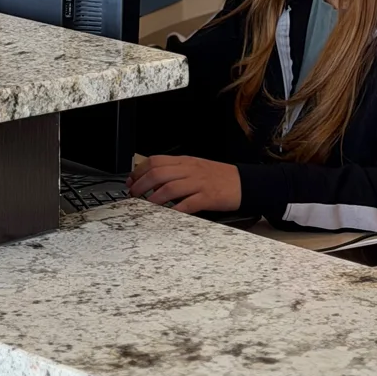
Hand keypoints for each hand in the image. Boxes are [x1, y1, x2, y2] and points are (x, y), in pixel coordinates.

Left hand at [126, 155, 240, 214]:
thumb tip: (153, 179)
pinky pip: (187, 203)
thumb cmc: (219, 177)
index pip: (156, 160)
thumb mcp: (196, 167)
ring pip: (170, 187)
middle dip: (141, 184)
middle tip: (133, 194)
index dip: (139, 171)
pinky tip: (166, 215)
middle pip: (159, 173)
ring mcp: (199, 183)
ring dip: (154, 198)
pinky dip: (174, 210)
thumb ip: (176, 171)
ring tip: (145, 205)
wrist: (245, 182)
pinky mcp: (207, 197)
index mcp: (186, 161)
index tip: (131, 181)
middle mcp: (190, 170)